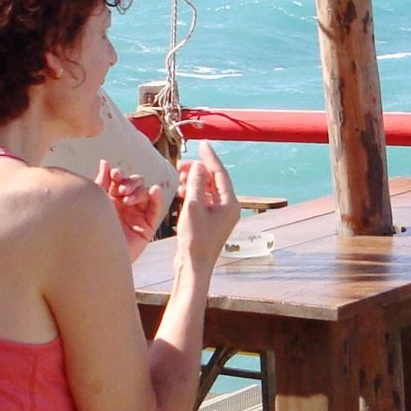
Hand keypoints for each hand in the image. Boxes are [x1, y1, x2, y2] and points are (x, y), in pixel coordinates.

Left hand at [95, 159, 163, 259]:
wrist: (96, 256)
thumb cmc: (92, 230)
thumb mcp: (97, 201)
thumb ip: (102, 182)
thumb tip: (105, 162)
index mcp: (113, 199)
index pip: (121, 180)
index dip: (119, 175)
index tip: (114, 175)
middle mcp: (126, 206)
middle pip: (136, 184)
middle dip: (130, 183)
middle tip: (120, 190)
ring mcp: (137, 215)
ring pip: (146, 193)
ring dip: (139, 191)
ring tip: (127, 199)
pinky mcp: (147, 227)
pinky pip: (156, 210)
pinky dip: (158, 198)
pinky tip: (155, 191)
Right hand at [174, 143, 240, 273]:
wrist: (194, 266)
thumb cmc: (195, 239)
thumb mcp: (193, 206)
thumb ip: (197, 183)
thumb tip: (199, 166)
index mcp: (230, 203)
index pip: (221, 173)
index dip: (210, 157)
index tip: (203, 144)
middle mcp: (229, 208)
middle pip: (215, 181)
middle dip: (199, 171)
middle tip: (182, 165)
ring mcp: (221, 216)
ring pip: (209, 191)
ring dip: (195, 182)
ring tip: (180, 177)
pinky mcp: (212, 223)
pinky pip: (204, 201)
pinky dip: (194, 194)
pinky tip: (182, 192)